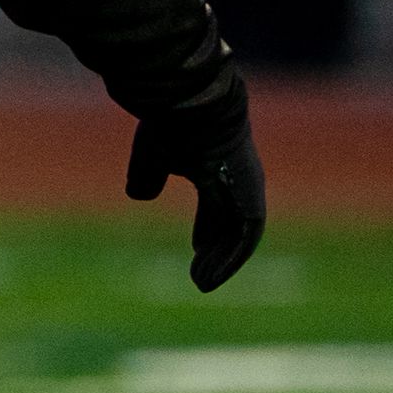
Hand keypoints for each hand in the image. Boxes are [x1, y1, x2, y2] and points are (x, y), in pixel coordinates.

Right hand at [124, 85, 267, 292]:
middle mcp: (235, 180)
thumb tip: (140, 196)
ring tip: (202, 283)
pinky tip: (213, 274)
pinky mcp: (251, 199)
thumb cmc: (170, 125)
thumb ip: (146, 176)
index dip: (207, 230)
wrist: (193, 109)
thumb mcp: (151, 155)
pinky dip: (231, 258)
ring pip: (239, 234)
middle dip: (215, 250)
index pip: (216, 207)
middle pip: (229, 223)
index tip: (196, 249)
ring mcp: (246, 189)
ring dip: (222, 260)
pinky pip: (246, 236)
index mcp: (214, 167)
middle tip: (198, 276)